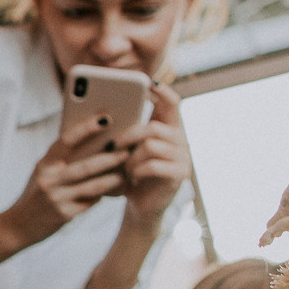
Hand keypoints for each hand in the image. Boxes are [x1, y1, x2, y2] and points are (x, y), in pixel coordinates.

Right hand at [1, 114, 129, 246]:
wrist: (18, 226)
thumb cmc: (35, 194)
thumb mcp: (42, 173)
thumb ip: (60, 160)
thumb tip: (91, 143)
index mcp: (44, 164)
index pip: (66, 140)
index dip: (86, 128)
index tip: (105, 119)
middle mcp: (49, 179)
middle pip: (86, 165)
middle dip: (110, 157)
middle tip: (128, 150)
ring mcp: (57, 198)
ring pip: (93, 186)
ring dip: (113, 178)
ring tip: (126, 173)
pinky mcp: (65, 215)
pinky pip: (90, 202)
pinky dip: (104, 195)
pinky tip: (115, 191)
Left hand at [115, 84, 189, 228]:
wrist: (141, 205)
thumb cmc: (132, 173)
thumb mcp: (129, 148)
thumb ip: (128, 130)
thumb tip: (106, 113)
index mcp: (169, 129)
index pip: (172, 103)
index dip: (162, 91)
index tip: (148, 83)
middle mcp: (180, 140)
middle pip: (154, 127)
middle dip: (129, 135)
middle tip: (113, 145)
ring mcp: (182, 158)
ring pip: (151, 146)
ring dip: (131, 157)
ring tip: (125, 167)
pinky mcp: (179, 175)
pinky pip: (153, 165)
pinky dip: (138, 170)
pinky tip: (133, 177)